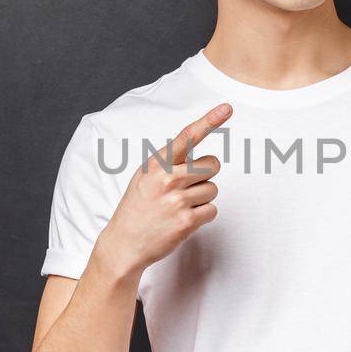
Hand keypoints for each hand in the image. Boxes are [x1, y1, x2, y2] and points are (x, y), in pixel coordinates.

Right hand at [96, 102, 230, 275]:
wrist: (124, 243)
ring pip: (213, 189)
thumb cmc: (138, 207)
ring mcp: (177, 200)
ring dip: (202, 198)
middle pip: (213, 164)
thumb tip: (198, 156)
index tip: (227, 108)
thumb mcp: (145, 176)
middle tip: (187, 187)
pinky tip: (183, 220)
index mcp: (157, 163)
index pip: (187, 136)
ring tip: (178, 207)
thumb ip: (168, 163)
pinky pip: (212, 210)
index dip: (209, 121)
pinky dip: (203, 216)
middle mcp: (167, 178)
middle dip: (206, 175)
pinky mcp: (186, 221)